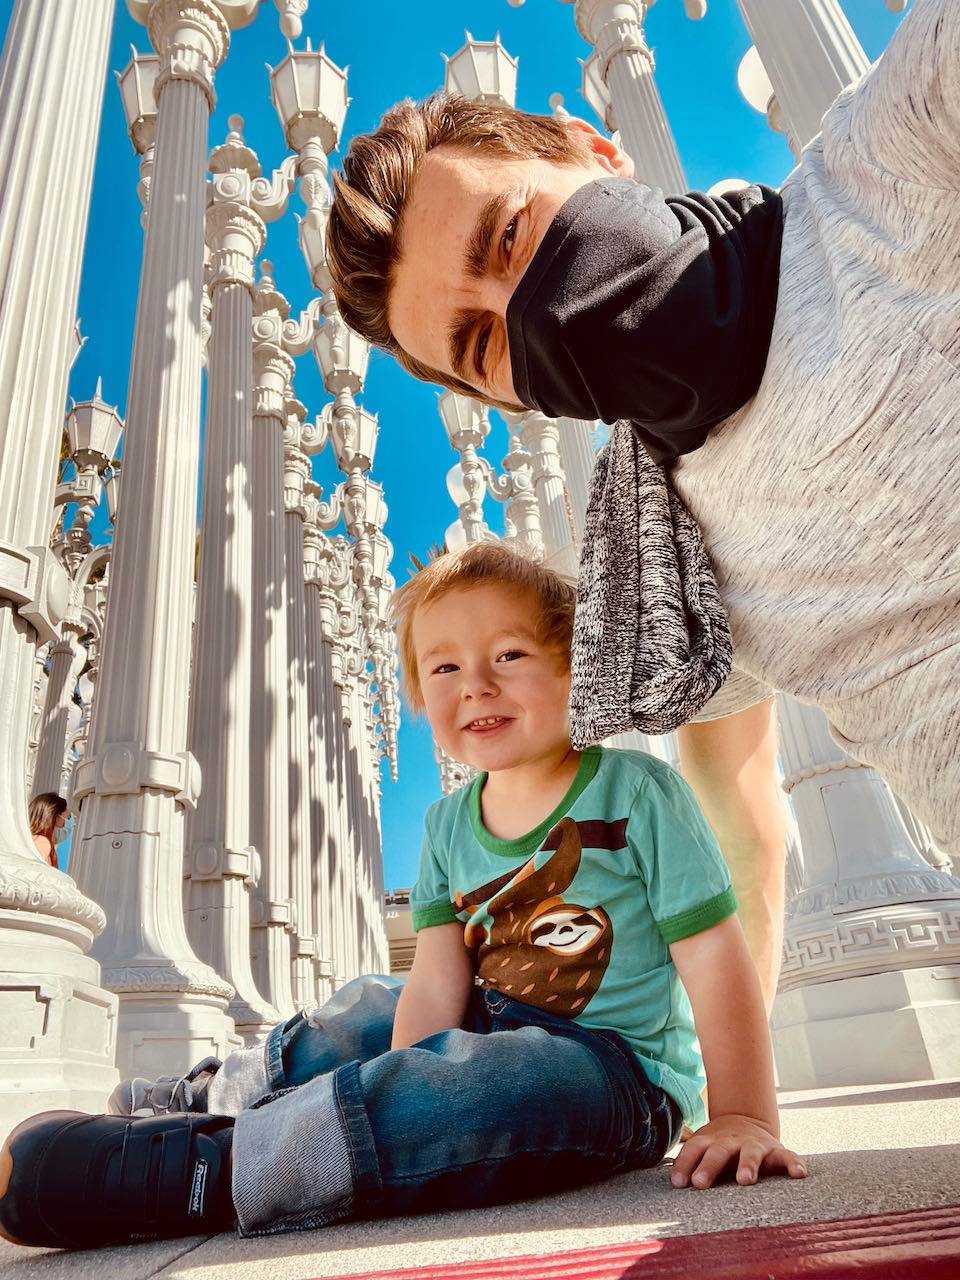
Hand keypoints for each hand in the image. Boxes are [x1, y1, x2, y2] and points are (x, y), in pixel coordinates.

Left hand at [669, 1114, 806, 1188]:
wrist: (745, 1120)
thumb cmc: (719, 1144)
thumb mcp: (702, 1146)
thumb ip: (689, 1162)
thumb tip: (673, 1182)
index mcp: (710, 1140)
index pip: (694, 1149)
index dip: (684, 1164)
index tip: (678, 1183)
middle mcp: (731, 1141)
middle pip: (719, 1152)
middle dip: (709, 1166)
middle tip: (700, 1183)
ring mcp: (755, 1144)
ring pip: (751, 1153)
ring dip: (748, 1165)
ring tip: (745, 1180)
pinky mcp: (777, 1151)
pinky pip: (788, 1157)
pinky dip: (794, 1164)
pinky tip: (799, 1174)